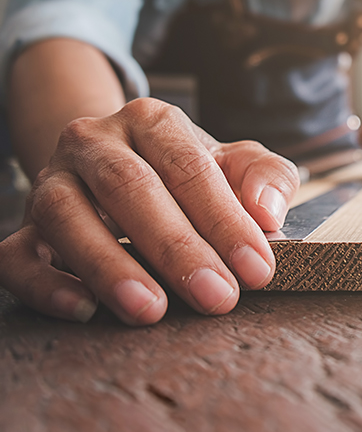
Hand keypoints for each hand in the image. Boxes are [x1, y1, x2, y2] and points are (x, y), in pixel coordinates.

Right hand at [0, 98, 298, 325]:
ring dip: (109, 265)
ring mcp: (53, 181)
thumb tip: (267, 211)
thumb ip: (266, 176)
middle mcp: (95, 142)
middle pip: (130, 187)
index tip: (256, 269)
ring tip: (152, 309)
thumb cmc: (189, 171)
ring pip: (67, 215)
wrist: (121, 166)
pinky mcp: (25, 227)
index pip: (189, 167)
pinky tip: (84, 310)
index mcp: (151, 121)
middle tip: (217, 296)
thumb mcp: (236, 162)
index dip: (224, 219)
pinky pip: (17, 254)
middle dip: (176, 247)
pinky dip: (45, 284)